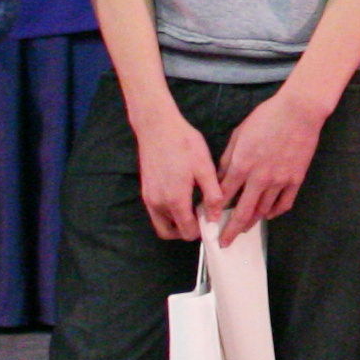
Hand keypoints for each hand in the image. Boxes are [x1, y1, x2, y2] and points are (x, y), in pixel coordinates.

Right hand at [129, 103, 216, 241]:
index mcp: (175, 200)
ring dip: (175, 223)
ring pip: (161, 223)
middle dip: (186, 231)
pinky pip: (155, 212)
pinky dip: (167, 213)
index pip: (187, 232)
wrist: (157, 126)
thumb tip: (215, 217)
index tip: (210, 221)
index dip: (201, 231)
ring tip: (192, 208)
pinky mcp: (145, 190)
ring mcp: (148, 198)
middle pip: (170, 233)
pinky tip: (181, 197)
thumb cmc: (183, 143)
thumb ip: (211, 195)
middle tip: (200, 219)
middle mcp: (158, 204)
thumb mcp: (204, 168)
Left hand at [208, 82, 334, 239]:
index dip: (214, 211)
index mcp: (242, 165)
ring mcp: (279, 181)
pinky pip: (284, 204)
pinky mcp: (295, 180)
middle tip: (224, 242)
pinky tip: (268, 215)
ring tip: (244, 229)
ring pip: (263, 211)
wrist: (299, 111)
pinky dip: (274, 213)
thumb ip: (228, 159)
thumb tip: (220, 178)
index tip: (208, 222)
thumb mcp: (239, 134)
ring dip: (252, 222)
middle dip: (231, 231)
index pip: (223, 196)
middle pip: (242, 212)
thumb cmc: (267, 117)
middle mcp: (259, 178)